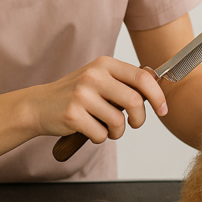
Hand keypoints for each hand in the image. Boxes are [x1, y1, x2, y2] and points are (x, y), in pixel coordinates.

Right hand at [31, 57, 167, 143]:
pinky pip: (100, 134)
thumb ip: (124, 81)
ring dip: (116, 132)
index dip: (158, 96)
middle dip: (139, 119)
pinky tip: (89, 129)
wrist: (39, 105)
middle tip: (133, 124)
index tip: (163, 109)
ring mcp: (82, 95)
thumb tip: (157, 84)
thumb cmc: (75, 94)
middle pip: (134, 101)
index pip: (142, 78)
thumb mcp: (99, 78)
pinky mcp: (72, 115)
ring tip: (105, 127)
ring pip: (118, 122)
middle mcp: (93, 76)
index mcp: (104, 64)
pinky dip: (99, 137)